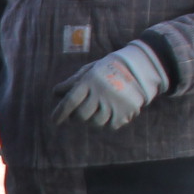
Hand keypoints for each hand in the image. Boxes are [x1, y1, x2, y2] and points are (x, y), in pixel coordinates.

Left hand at [50, 40, 167, 127]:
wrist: (140, 68)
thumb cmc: (108, 69)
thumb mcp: (90, 70)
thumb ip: (73, 82)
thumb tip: (56, 93)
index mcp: (90, 81)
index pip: (70, 102)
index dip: (60, 113)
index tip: (54, 120)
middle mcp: (101, 93)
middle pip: (81, 116)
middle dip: (77, 117)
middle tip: (78, 113)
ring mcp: (114, 104)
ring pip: (95, 123)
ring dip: (92, 119)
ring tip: (97, 110)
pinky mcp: (126, 112)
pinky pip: (110, 126)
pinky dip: (107, 122)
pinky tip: (109, 112)